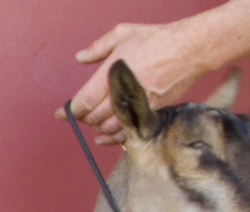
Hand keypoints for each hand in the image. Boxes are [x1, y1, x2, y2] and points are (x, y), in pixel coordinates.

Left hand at [59, 22, 205, 144]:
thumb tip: (80, 57)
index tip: (60, 114)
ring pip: (107, 128)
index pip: (83, 101)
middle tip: (81, 113)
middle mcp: (121, 93)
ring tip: (94, 120)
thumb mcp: (123, 34)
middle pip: (93, 117)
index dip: (69, 110)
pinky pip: (125, 133)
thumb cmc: (156, 40)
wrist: (188, 50)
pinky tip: (104, 138)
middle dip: (84, 117)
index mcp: (111, 74)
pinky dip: (112, 139)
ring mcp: (136, 106)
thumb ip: (98, 48)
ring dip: (97, 127)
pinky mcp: (148, 114)